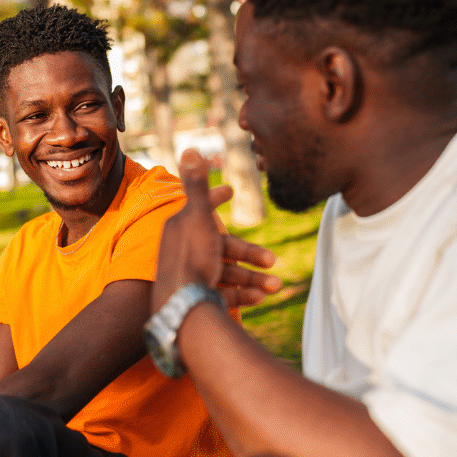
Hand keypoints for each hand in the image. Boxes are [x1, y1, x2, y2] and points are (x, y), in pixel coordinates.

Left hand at [154, 149, 280, 311]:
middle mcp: (183, 251)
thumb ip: (198, 184)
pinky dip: (241, 295)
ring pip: (226, 274)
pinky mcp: (195, 301)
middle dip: (250, 253)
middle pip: (222, 247)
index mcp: (181, 228)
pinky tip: (260, 297)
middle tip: (272, 259)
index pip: (200, 207)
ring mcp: (189, 277)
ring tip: (276, 285)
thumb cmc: (191, 258)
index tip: (229, 192)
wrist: (180, 307)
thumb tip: (190, 148)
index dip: (215, 196)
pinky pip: (222, 295)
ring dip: (253, 279)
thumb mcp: (198, 217)